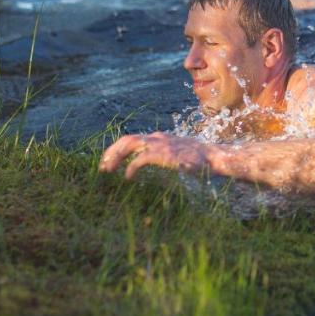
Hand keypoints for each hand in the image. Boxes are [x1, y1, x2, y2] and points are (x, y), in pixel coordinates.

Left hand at [98, 132, 215, 178]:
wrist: (212, 157)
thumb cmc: (198, 159)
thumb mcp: (178, 154)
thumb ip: (165, 155)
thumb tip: (153, 164)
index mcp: (159, 137)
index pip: (132, 139)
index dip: (118, 149)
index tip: (109, 161)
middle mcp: (156, 137)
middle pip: (126, 139)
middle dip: (111, 152)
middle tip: (102, 167)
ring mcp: (159, 144)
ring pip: (128, 145)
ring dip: (115, 157)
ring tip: (107, 170)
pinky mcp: (162, 154)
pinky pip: (139, 160)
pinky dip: (130, 168)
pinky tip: (128, 178)